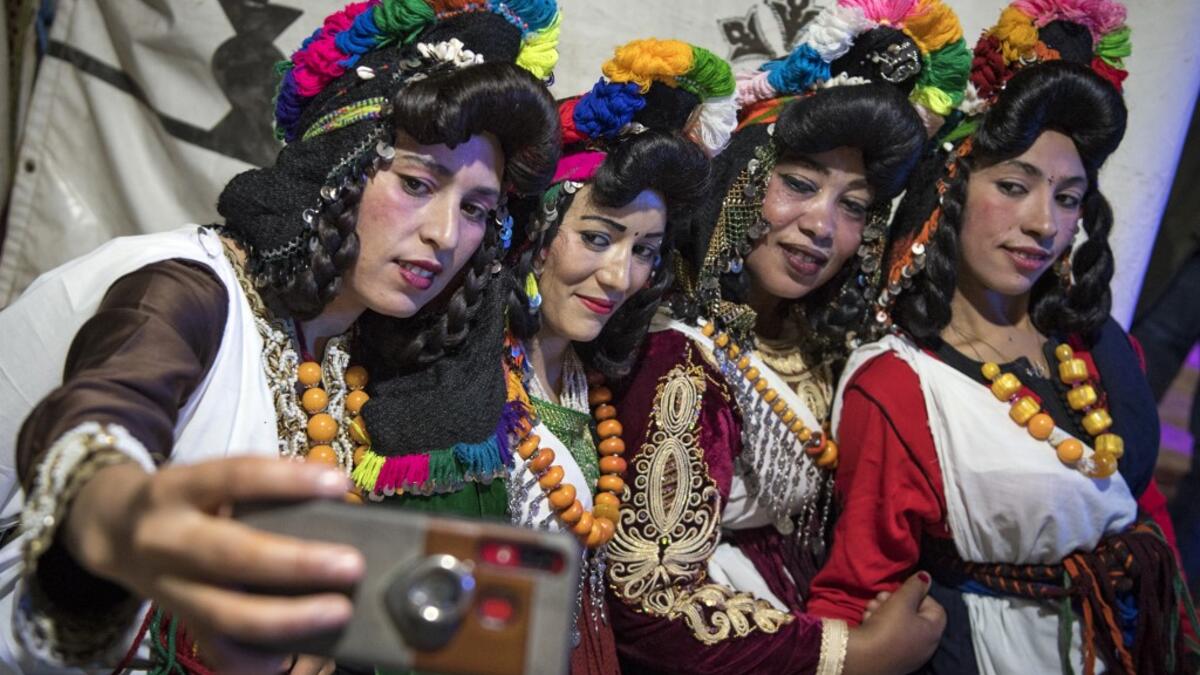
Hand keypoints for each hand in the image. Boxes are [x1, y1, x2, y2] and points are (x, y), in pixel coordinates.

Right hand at [61, 457, 364, 673]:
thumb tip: (335, 500)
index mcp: (178, 489)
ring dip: (287, 617)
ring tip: (337, 611)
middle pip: (231, 554)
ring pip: (225, 612)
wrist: (113, 530)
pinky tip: (288, 657)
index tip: (338, 484)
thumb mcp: (207, 478)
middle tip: (351, 564)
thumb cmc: (187, 500)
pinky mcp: (177, 620)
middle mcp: (166, 538)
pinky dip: (253, 659)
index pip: (234, 476)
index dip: (286, 480)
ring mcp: (168, 588)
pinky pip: (215, 649)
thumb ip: (257, 490)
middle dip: (296, 563)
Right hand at [843, 572, 945, 674]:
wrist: (863, 658)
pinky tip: (867, 621)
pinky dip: (879, 626)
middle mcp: (924, 646)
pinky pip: (889, 637)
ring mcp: (908, 655)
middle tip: (881, 598)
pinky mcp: (891, 659)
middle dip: (896, 602)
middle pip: (914, 615)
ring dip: (884, 611)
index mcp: (933, 633)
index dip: (919, 595)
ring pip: (898, 625)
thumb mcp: (902, 601)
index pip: (935, 607)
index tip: (902, 591)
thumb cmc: (887, 627)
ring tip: (871, 608)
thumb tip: (926, 576)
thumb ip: (915, 586)